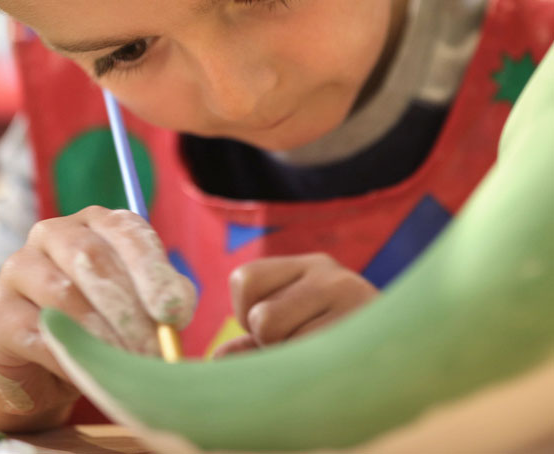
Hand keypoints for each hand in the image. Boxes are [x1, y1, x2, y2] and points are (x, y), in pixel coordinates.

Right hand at [0, 206, 195, 420]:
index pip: (126, 229)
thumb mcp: (137, 305)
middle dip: (129, 307)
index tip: (175, 310)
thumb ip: (161, 300)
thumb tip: (177, 309)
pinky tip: (92, 375)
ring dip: (103, 334)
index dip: (153, 270)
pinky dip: (71, 356)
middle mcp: (52, 234)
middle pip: (93, 257)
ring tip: (129, 365)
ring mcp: (19, 270)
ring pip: (64, 293)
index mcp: (93, 221)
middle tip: (155, 348)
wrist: (38, 368)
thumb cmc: (98, 324)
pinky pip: (38, 333)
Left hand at [214, 253, 377, 357]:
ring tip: (327, 357)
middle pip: (258, 316)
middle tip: (308, 348)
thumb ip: (255, 345)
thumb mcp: (299, 334)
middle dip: (270, 343)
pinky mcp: (363, 325)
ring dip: (292, 358)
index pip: (244, 279)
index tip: (269, 330)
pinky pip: (305, 358)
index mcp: (310, 267)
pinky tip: (339, 367)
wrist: (421, 358)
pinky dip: (312, 372)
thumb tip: (218, 360)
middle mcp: (329, 273)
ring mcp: (350, 296)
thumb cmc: (348, 350)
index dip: (246, 313)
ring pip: (276, 336)